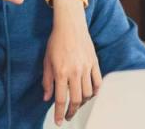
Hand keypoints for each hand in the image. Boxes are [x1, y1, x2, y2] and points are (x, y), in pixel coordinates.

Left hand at [42, 0, 101, 125]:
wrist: (70, 25)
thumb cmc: (56, 42)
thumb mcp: (46, 61)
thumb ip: (47, 81)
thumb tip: (46, 98)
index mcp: (61, 72)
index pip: (60, 99)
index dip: (59, 113)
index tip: (58, 121)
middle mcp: (75, 72)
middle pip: (76, 100)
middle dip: (72, 111)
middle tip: (67, 116)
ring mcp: (86, 68)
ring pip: (88, 93)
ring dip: (83, 102)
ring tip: (77, 103)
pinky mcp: (94, 63)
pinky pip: (97, 82)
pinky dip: (95, 91)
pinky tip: (90, 94)